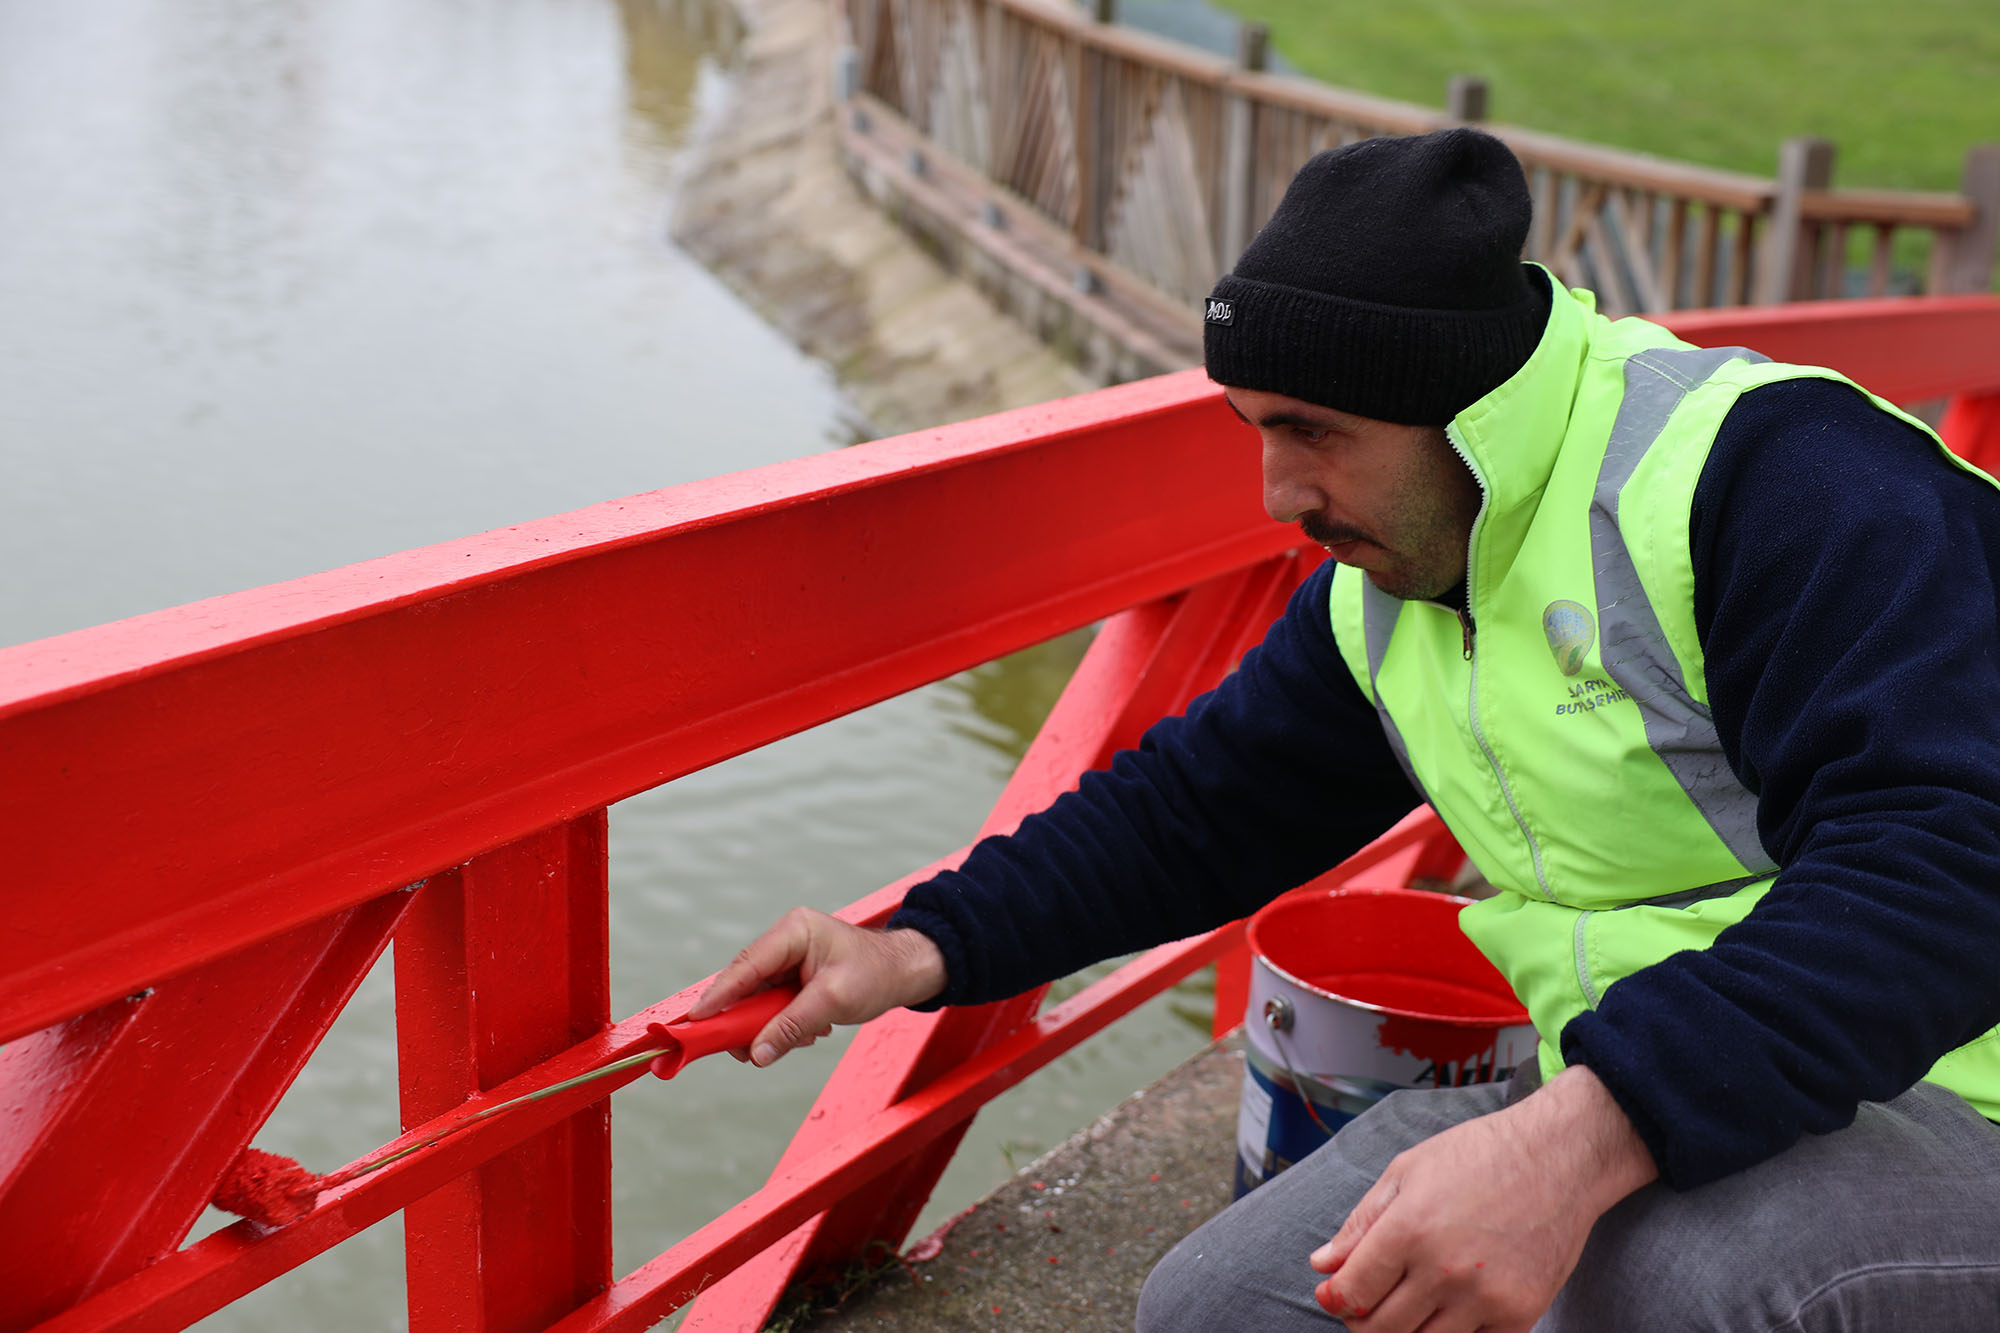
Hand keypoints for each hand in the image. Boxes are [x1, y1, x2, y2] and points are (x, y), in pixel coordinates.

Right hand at [690, 907, 947, 1066]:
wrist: (905, 973)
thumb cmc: (877, 973)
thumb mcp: (834, 1001)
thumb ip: (792, 1026)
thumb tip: (758, 1053)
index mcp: (794, 931)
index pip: (746, 965)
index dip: (720, 995)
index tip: (697, 1020)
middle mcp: (786, 941)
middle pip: (745, 984)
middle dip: (745, 1020)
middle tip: (740, 1051)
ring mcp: (789, 960)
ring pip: (758, 1000)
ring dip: (769, 1026)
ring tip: (796, 1040)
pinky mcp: (794, 978)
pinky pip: (774, 1006)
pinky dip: (784, 1025)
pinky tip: (811, 1032)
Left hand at [1308, 1067, 1656, 1331]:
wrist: (1560, 1159)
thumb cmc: (1480, 1155)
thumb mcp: (1407, 1171)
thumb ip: (1361, 1223)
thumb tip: (1323, 1265)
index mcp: (1410, 1229)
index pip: (1353, 1291)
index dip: (1335, 1298)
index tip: (1334, 1294)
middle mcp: (1445, 1270)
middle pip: (1381, 1329)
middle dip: (1361, 1321)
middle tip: (1365, 1304)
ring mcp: (1485, 1298)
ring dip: (1404, 1332)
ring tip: (1404, 1306)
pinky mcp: (1519, 1315)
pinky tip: (1446, 1309)